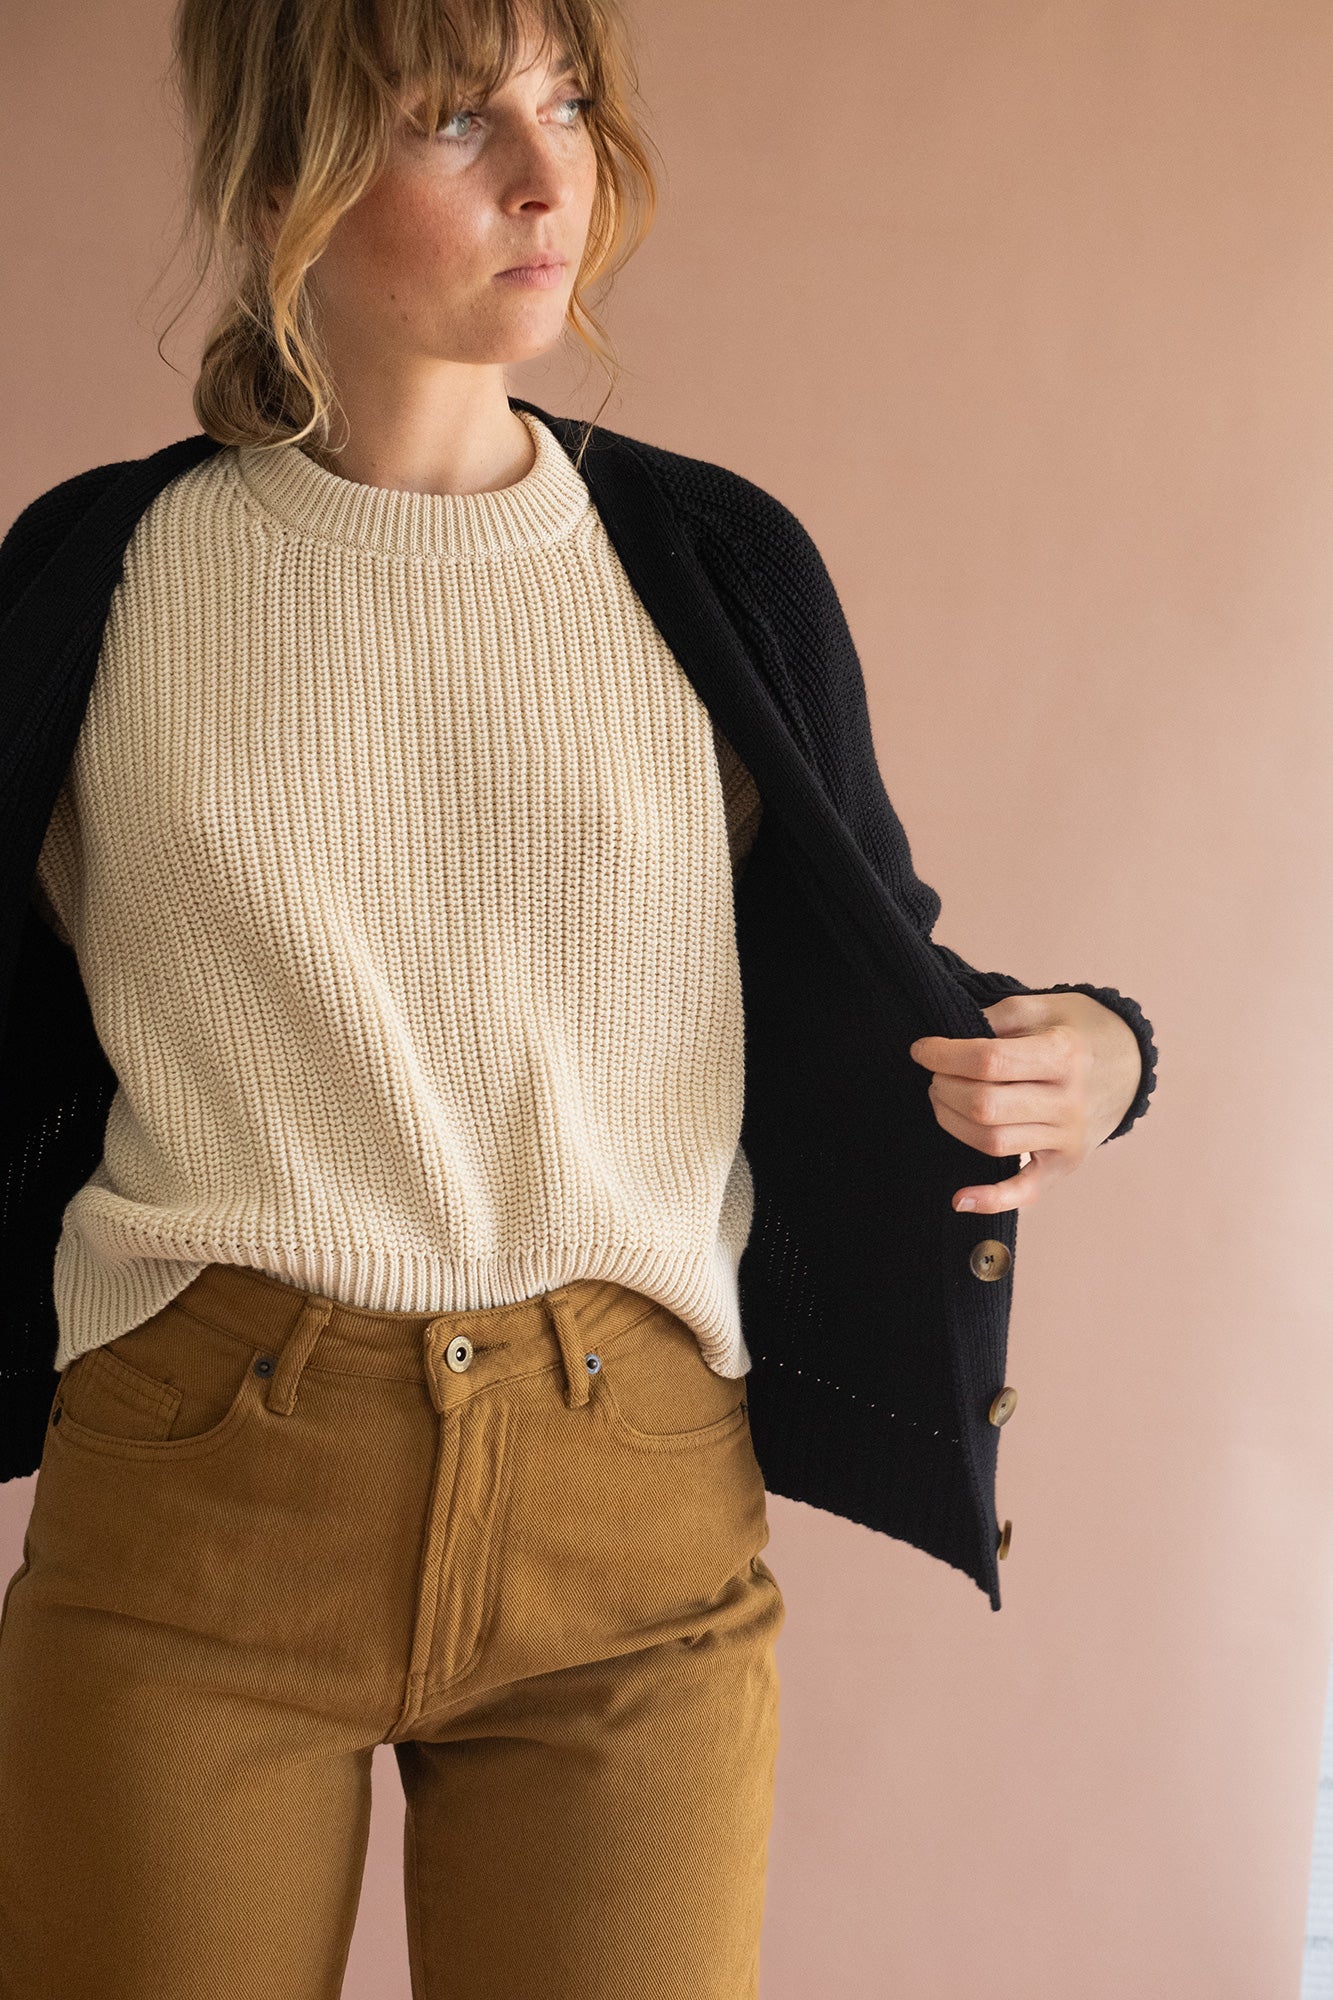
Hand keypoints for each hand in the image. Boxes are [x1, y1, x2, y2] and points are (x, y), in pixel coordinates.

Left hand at [908, 991, 1142, 1213]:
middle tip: (936, 1074)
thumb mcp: (1044, 1005)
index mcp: (1063, 1054)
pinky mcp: (1064, 1164)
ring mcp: (1068, 1138)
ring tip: (944, 1098)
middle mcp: (1069, 1101)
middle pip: (985, 1105)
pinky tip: (960, 1199)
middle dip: (944, 1087)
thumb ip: (997, 1016)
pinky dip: (993, 1199)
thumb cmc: (1078, 1030)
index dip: (943, 1055)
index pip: (988, 1060)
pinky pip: (1025, 1190)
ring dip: (952, 1121)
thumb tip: (950, 1039)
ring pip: (992, 1142)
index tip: (921, 1050)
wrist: (1130, 1062)